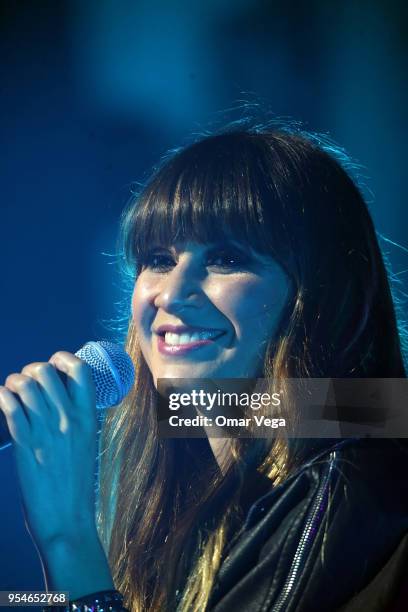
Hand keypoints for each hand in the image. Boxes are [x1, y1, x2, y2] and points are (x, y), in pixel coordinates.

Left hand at [0, 351, 97, 554]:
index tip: (54, 363)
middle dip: (31, 370)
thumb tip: (57, 398)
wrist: (67, 518)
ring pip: (24, 384)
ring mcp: (46, 430)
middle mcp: (68, 418)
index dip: (64, 358)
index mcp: (88, 417)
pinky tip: (1, 399)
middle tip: (27, 382)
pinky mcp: (24, 443)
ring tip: (11, 392)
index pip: (80, 370)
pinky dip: (2, 396)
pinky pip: (9, 405)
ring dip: (13, 383)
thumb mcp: (86, 443)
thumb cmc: (76, 483)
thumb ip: (76, 419)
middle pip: (46, 371)